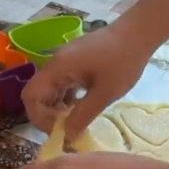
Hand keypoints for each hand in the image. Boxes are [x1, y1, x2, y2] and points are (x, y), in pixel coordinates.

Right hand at [22, 25, 152, 141]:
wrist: (138, 33)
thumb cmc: (123, 61)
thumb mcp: (105, 93)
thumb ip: (83, 115)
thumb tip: (67, 136)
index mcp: (58, 68)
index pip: (31, 96)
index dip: (38, 117)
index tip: (59, 131)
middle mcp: (55, 63)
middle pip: (37, 94)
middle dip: (48, 115)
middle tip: (68, 129)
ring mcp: (64, 61)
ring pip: (49, 90)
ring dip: (58, 108)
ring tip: (76, 121)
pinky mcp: (74, 62)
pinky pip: (61, 84)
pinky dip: (66, 99)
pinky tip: (82, 107)